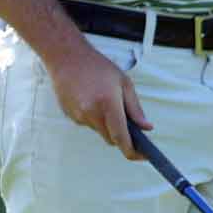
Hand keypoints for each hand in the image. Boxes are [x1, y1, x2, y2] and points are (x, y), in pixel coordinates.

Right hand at [43, 42, 151, 159]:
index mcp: (108, 104)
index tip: (143, 155)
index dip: (134, 152)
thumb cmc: (96, 66)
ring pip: (99, 130)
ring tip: (104, 100)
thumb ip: (135, 108)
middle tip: (127, 121)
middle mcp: (91, 113)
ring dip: (106, 123)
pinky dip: (94, 117)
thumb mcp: (124, 83)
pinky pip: (88, 123)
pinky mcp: (70, 115)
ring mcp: (78, 115)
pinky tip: (91, 99)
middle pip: (111, 139)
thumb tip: (146, 127)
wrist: (66, 56)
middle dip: (120, 134)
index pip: (122, 139)